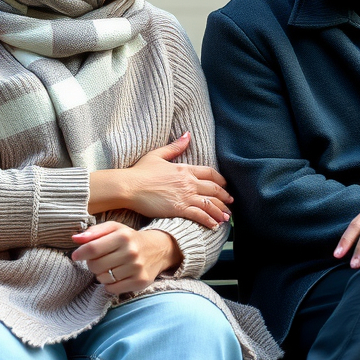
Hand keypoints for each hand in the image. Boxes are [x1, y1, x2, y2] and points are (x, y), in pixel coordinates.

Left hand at [71, 222, 182, 294]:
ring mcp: (136, 268)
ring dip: (101, 274)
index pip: (93, 248)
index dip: (80, 253)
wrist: (157, 249)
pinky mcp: (140, 281)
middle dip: (92, 264)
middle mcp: (131, 252)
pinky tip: (116, 276)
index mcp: (123, 236)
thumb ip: (94, 231)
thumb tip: (75, 238)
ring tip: (110, 267)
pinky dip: (109, 284)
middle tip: (98, 260)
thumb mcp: (114, 228)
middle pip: (95, 265)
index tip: (76, 256)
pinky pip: (112, 288)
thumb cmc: (129, 238)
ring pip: (103, 278)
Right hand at [90, 132, 232, 228]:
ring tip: (226, 217)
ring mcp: (185, 196)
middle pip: (214, 189)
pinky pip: (199, 215)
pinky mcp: (179, 209)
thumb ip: (175, 147)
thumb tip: (188, 135)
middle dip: (225, 197)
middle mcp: (189, 182)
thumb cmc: (140, 171)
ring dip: (220, 210)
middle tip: (230, 202)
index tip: (225, 185)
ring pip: (210, 204)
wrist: (129, 186)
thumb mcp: (157, 155)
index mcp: (185, 169)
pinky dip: (209, 220)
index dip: (220, 180)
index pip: (210, 173)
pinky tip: (214, 225)